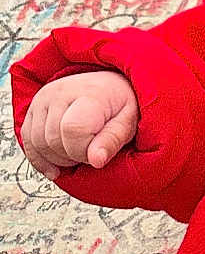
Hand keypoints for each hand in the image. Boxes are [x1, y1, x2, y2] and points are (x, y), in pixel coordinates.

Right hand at [19, 72, 139, 178]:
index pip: (72, 130)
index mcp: (89, 93)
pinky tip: (54, 167)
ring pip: (37, 142)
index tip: (97, 151)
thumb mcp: (128, 122)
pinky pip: (26, 139)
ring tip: (76, 153)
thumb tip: (96, 160)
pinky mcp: (34, 107)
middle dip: (71, 156)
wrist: (109, 86)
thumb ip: (112, 141)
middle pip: (52, 139)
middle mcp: (61, 92)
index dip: (83, 150)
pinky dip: (38, 158)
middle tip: (89, 152)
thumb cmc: (120, 104)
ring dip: (56, 158)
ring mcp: (44, 99)